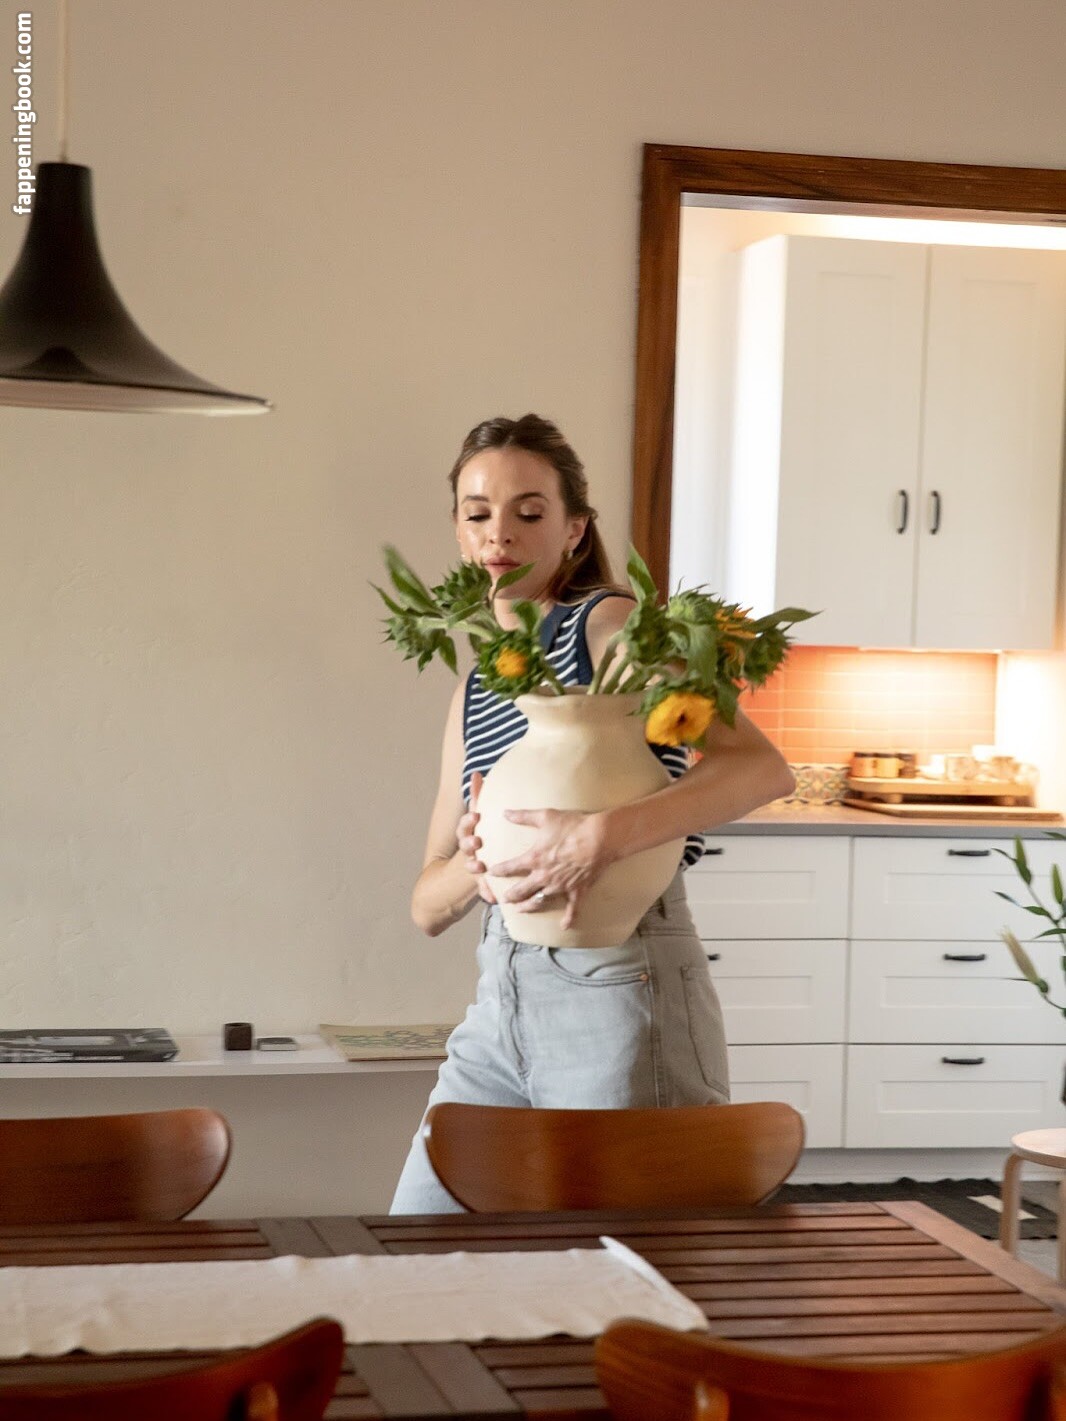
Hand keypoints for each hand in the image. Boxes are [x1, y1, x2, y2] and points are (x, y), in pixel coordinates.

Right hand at [458, 772, 495, 903]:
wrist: (450, 883)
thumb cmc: (474, 842)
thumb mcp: (474, 823)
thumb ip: (477, 799)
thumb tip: (476, 773)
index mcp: (468, 833)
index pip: (465, 824)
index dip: (469, 820)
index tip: (476, 816)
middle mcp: (467, 849)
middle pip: (465, 843)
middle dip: (469, 841)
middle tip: (477, 840)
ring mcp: (470, 865)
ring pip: (470, 864)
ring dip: (474, 865)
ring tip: (479, 866)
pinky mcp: (477, 883)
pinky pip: (481, 888)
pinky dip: (485, 892)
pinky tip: (491, 896)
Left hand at [488, 807, 610, 930]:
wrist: (599, 837)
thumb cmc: (573, 825)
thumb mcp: (545, 816)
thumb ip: (523, 816)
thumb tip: (505, 812)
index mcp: (535, 858)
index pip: (511, 867)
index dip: (499, 870)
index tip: (491, 873)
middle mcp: (544, 875)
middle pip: (522, 890)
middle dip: (511, 895)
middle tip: (504, 899)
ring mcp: (560, 885)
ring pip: (540, 901)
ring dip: (529, 907)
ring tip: (521, 911)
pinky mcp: (577, 890)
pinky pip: (571, 908)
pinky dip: (568, 918)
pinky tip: (564, 926)